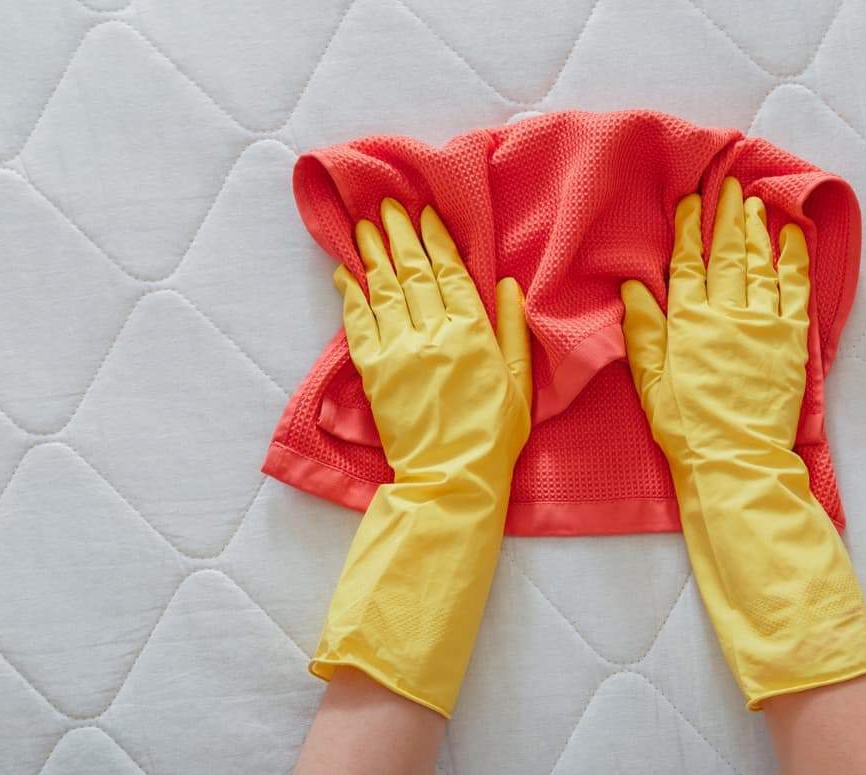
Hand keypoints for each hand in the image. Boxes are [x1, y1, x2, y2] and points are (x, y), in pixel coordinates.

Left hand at [310, 199, 530, 717]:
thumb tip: (506, 284)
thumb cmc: (495, 435)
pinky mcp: (375, 372)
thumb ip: (511, 330)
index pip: (450, 273)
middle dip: (399, 234)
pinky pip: (358, 324)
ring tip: (363, 225)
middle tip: (387, 204)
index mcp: (473, 333)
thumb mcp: (520, 382)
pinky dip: (351, 295)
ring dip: (371, 254)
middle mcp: (434, 333)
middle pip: (412, 271)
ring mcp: (400, 351)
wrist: (452, 479)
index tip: (425, 213)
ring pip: (383, 289)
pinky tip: (345, 273)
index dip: (436, 239)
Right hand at [621, 178, 865, 707]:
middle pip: (726, 254)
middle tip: (728, 185)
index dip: (688, 230)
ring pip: (760, 264)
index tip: (691, 202)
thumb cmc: (685, 427)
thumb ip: (643, 332)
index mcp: (688, 323)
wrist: (735, 459)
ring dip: (756, 230)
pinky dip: (794, 259)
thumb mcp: (648, 382)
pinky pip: (795, 289)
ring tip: (754, 202)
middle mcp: (726, 313)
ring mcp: (763, 324)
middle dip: (726, 217)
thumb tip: (633, 288)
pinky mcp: (791, 340)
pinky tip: (792, 236)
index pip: (687, 264)